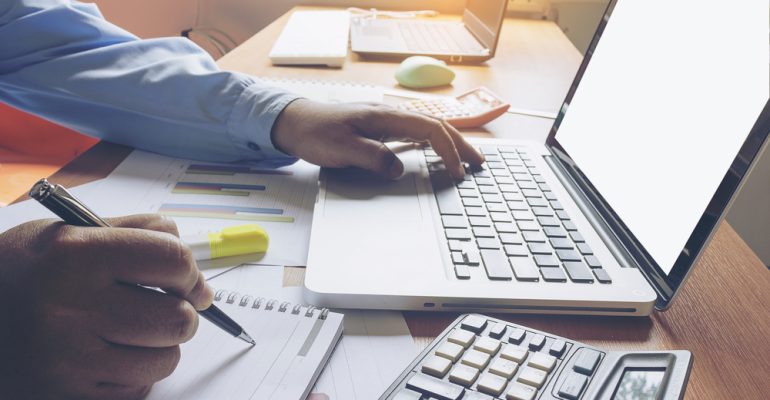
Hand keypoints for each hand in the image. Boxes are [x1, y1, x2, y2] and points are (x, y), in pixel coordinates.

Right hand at [0, 215, 213, 399]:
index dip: (190, 271)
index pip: (171, 260)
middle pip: (177, 318)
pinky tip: (110, 353)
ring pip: (165, 359)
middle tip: (165, 306)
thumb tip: (191, 262)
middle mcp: (73, 307)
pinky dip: (135, 372)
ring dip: (160, 345)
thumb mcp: (68, 230)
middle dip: (182, 311)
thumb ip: (134, 231)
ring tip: (133, 331)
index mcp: (76, 256)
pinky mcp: (67, 392)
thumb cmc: (22, 269)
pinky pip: (138, 388)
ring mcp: (69, 357)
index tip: (188, 281)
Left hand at [271, 100, 484, 178]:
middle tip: (480, 164)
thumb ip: (372, 158)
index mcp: (386, 116)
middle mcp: (391, 115)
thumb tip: (398, 169)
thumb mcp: (342, 149)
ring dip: (450, 144)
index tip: (457, 172)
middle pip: (437, 126)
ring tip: (467, 160)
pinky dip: (434, 144)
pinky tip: (438, 154)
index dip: (448, 151)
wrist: (295, 123)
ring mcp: (388, 121)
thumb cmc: (316, 133)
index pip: (430, 130)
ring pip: (429, 129)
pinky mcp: (382, 129)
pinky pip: (416, 135)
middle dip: (461, 145)